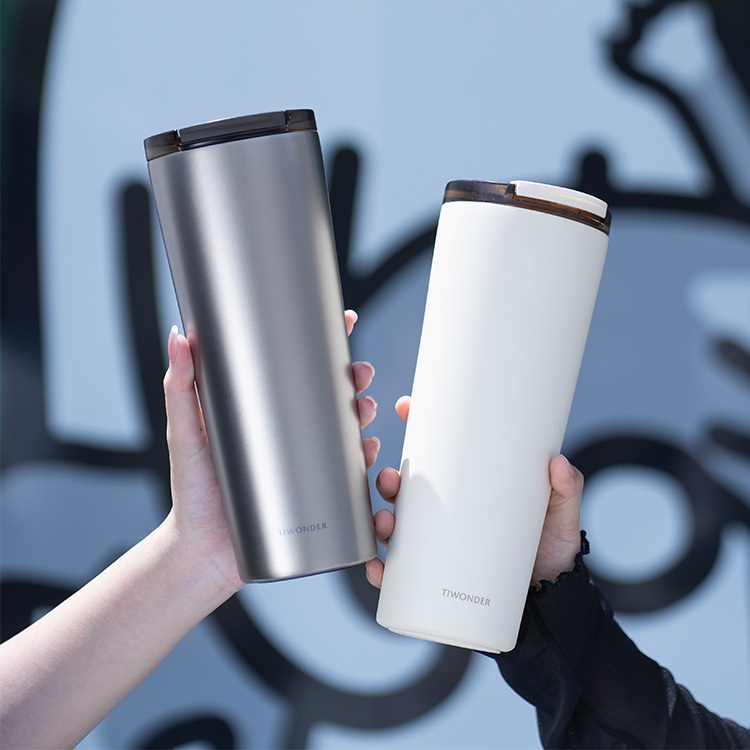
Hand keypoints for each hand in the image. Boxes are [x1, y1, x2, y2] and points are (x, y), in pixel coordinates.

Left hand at [163, 309, 379, 592]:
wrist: (204, 551)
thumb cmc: (191, 492)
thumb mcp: (184, 432)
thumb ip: (180, 386)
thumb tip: (180, 337)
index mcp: (259, 411)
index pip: (292, 367)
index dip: (320, 344)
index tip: (340, 322)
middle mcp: (284, 433)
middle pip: (327, 395)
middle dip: (351, 379)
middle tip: (358, 373)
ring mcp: (300, 462)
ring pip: (343, 430)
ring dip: (361, 414)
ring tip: (364, 409)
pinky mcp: (313, 492)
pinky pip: (346, 471)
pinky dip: (362, 458)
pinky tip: (366, 452)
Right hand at [364, 396, 583, 588]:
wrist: (553, 597)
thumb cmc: (551, 546)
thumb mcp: (560, 513)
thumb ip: (566, 488)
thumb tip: (559, 464)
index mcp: (468, 488)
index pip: (435, 453)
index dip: (417, 426)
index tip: (407, 407)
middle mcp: (445, 513)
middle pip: (405, 490)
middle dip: (389, 480)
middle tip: (392, 479)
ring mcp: (438, 546)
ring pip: (396, 527)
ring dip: (381, 521)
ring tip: (387, 522)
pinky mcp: (436, 580)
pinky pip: (400, 576)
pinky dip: (382, 573)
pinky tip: (378, 570)